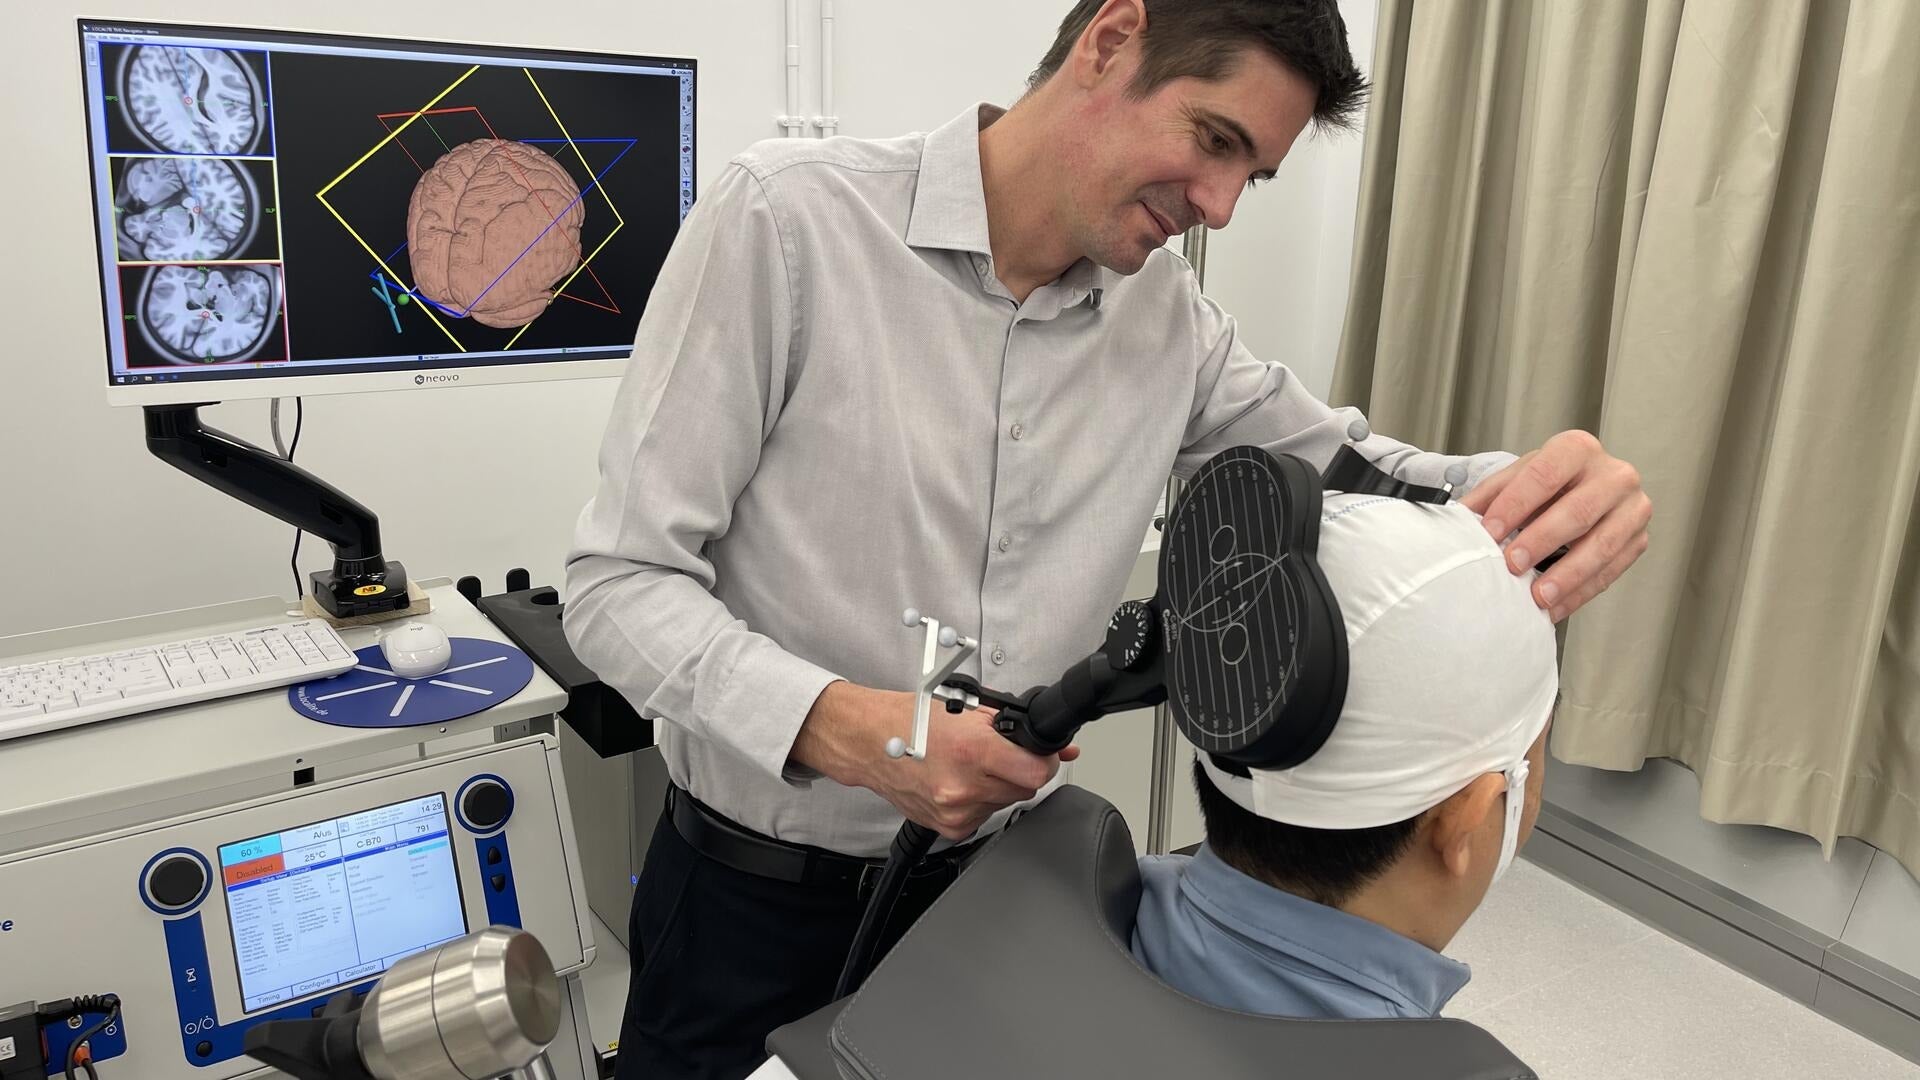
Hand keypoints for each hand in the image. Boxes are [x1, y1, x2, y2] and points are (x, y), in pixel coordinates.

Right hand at [791, 682, 1078, 841]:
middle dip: (1017, 770)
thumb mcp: (966, 709)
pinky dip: (978, 802)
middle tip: (995, 754)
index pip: (1037, 771)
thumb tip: (1059, 748)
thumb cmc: (909, 720)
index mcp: (972, 750)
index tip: (1040, 755)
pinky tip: (958, 783)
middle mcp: (964, 787)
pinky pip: (983, 817)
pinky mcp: (948, 827)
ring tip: (968, 766)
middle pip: (1024, 788)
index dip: (1044, 761)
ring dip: (997, 786)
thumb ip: (1014, 728)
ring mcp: (955, 811)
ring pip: (1004, 803)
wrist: (867, 742)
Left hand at [1459, 430, 1651, 622]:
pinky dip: (1580, 592)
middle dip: (1542, 541)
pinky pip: (1611, 571)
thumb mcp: (1516, 480)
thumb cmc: (1545, 485)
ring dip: (1567, 575)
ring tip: (1538, 596)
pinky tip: (1555, 607)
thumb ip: (1489, 497)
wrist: (1582, 488)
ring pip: (1602, 544)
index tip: (1490, 532)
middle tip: (1512, 565)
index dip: (1516, 505)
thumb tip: (1456, 521)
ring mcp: (1633, 508)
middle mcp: (1614, 474)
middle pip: (1579, 510)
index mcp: (1577, 449)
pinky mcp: (1638, 540)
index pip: (1545, 475)